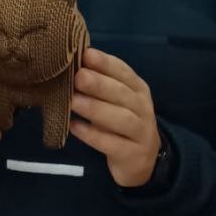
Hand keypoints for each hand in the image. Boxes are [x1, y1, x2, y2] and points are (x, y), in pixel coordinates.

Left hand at [70, 47, 160, 186]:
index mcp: (138, 89)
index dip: (106, 63)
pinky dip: (93, 135)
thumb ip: (99, 82)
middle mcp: (143, 108)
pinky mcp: (133, 155)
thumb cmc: (120, 122)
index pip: (124, 72)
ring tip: (73, 101)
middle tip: (78, 77)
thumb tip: (72, 61)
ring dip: (96, 108)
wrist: (142, 161)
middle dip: (100, 84)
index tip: (86, 55)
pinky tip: (75, 127)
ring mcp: (141, 132)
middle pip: (123, 94)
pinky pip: (113, 144)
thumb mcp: (115, 100)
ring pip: (121, 118)